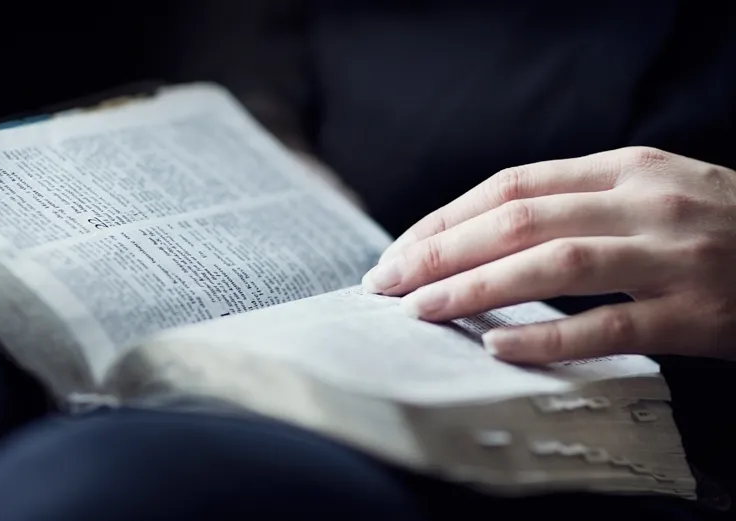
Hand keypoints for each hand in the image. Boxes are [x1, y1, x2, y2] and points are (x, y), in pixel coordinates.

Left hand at [362, 147, 735, 363]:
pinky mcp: (695, 311)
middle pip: (519, 219)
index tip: (402, 250)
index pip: (512, 185)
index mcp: (623, 168)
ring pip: (553, 264)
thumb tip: (485, 234)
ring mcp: (670, 254)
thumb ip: (577, 203)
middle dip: (442, 251)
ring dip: (476, 287)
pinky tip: (498, 345)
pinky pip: (608, 324)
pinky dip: (548, 336)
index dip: (448, 218)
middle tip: (387, 281)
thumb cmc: (715, 226)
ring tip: (421, 309)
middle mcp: (642, 202)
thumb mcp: (648, 192)